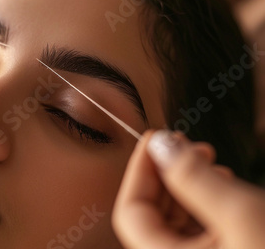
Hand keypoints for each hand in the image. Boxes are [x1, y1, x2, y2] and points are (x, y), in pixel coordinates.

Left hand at [113, 130, 264, 248]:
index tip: (156, 138)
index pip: (130, 214)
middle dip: (165, 176)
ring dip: (186, 189)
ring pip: (175, 225)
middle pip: (151, 217)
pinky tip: (223, 188)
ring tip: (209, 165)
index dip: (139, 171)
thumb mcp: (242, 214)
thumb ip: (192, 177)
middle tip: (186, 146)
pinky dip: (205, 208)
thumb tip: (160, 144)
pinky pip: (198, 236)